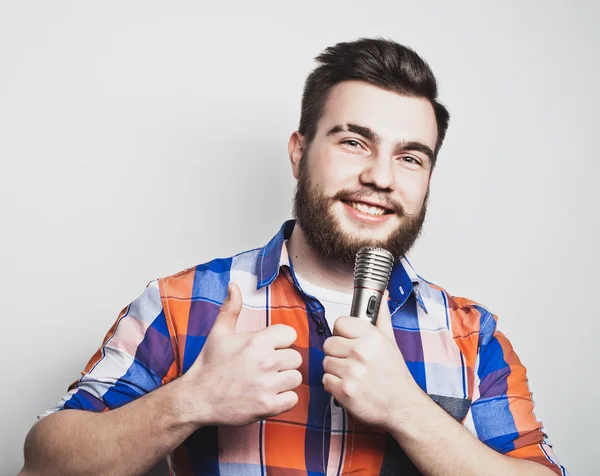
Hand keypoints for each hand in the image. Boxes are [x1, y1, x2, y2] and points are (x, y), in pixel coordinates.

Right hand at [182, 282, 302, 426]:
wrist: (198, 398)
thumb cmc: (210, 363)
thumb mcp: (219, 332)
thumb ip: (231, 307)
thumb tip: (234, 285)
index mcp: (257, 341)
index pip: (290, 334)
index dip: (281, 341)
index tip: (269, 348)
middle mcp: (265, 362)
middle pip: (296, 357)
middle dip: (284, 362)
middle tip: (267, 367)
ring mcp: (267, 385)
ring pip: (296, 378)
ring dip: (285, 381)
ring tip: (268, 381)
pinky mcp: (268, 406)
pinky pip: (293, 399)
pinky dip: (284, 399)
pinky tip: (269, 395)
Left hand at [322, 291, 420, 430]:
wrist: (402, 405)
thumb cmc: (395, 375)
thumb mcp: (391, 342)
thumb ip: (381, 317)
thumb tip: (383, 295)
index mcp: (371, 337)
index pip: (339, 323)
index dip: (342, 333)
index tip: (348, 341)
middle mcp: (360, 352)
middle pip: (328, 343)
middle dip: (336, 353)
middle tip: (350, 360)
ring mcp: (352, 372)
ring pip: (325, 362)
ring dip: (335, 370)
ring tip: (351, 374)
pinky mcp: (344, 391)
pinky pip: (325, 380)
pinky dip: (333, 385)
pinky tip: (347, 385)